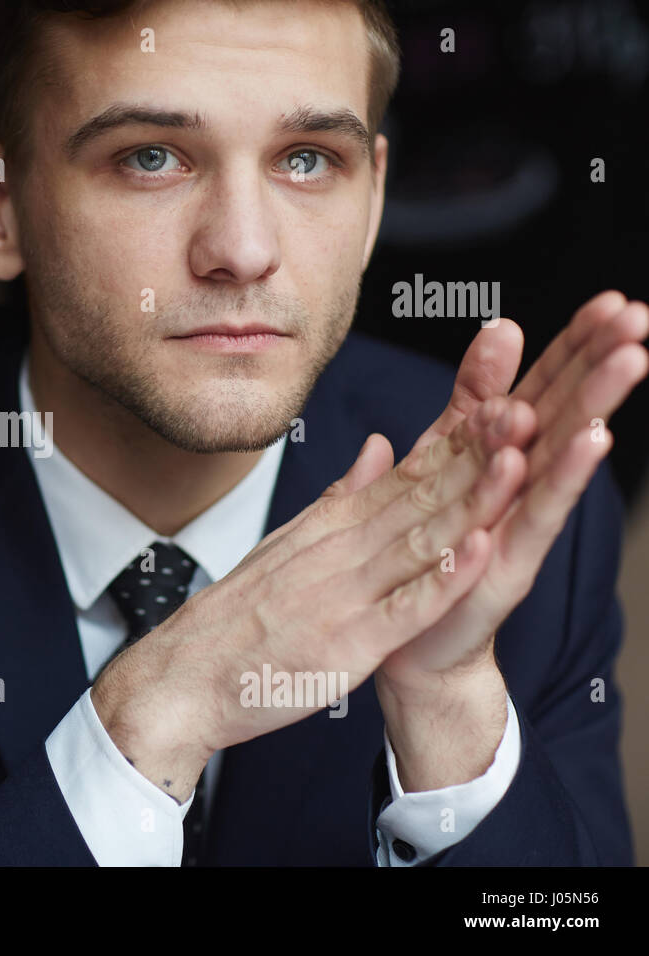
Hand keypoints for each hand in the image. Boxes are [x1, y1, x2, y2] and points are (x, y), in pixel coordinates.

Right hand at [91, 399, 527, 801]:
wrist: (182, 676)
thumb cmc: (235, 617)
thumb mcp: (286, 543)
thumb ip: (340, 498)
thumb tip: (382, 446)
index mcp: (329, 527)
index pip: (405, 474)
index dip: (457, 439)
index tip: (504, 401)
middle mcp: (340, 550)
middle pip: (420, 496)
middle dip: (476, 455)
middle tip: (525, 409)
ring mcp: (345, 595)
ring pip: (420, 541)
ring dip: (472, 502)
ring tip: (518, 462)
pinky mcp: (347, 644)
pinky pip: (404, 609)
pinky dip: (442, 580)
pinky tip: (477, 552)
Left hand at [381, 292, 647, 682]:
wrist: (413, 643)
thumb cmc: (430, 551)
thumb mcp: (442, 460)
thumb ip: (470, 399)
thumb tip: (500, 329)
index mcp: (501, 457)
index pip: (542, 389)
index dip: (573, 346)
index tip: (611, 300)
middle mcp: (521, 488)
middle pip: (563, 414)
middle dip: (600, 363)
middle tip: (640, 316)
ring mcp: (518, 526)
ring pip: (559, 458)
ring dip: (594, 409)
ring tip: (629, 363)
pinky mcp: (506, 567)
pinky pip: (534, 518)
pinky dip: (558, 480)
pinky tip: (585, 442)